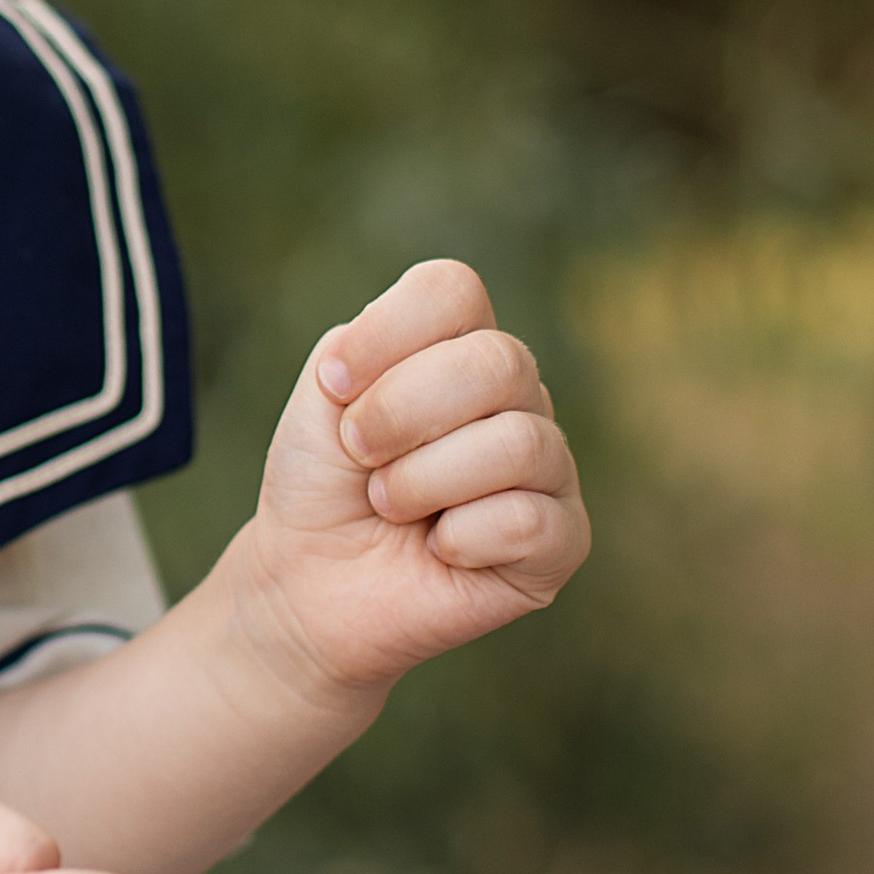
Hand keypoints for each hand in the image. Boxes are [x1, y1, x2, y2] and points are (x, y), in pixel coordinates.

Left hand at [232, 257, 590, 711]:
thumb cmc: (323, 483)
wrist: (311, 582)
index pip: (454, 291)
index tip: (332, 384)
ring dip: (422, 481)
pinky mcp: (562, 540)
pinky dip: (462, 539)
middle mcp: (516, 395)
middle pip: (497, 362)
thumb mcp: (320, 399)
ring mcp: (548, 466)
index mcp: (459, 344)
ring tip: (389, 504)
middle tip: (359, 455)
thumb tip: (420, 356)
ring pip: (518, 443)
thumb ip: (363, 349)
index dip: (386, 333)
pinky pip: (530, 521)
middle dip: (401, 413)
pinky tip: (439, 548)